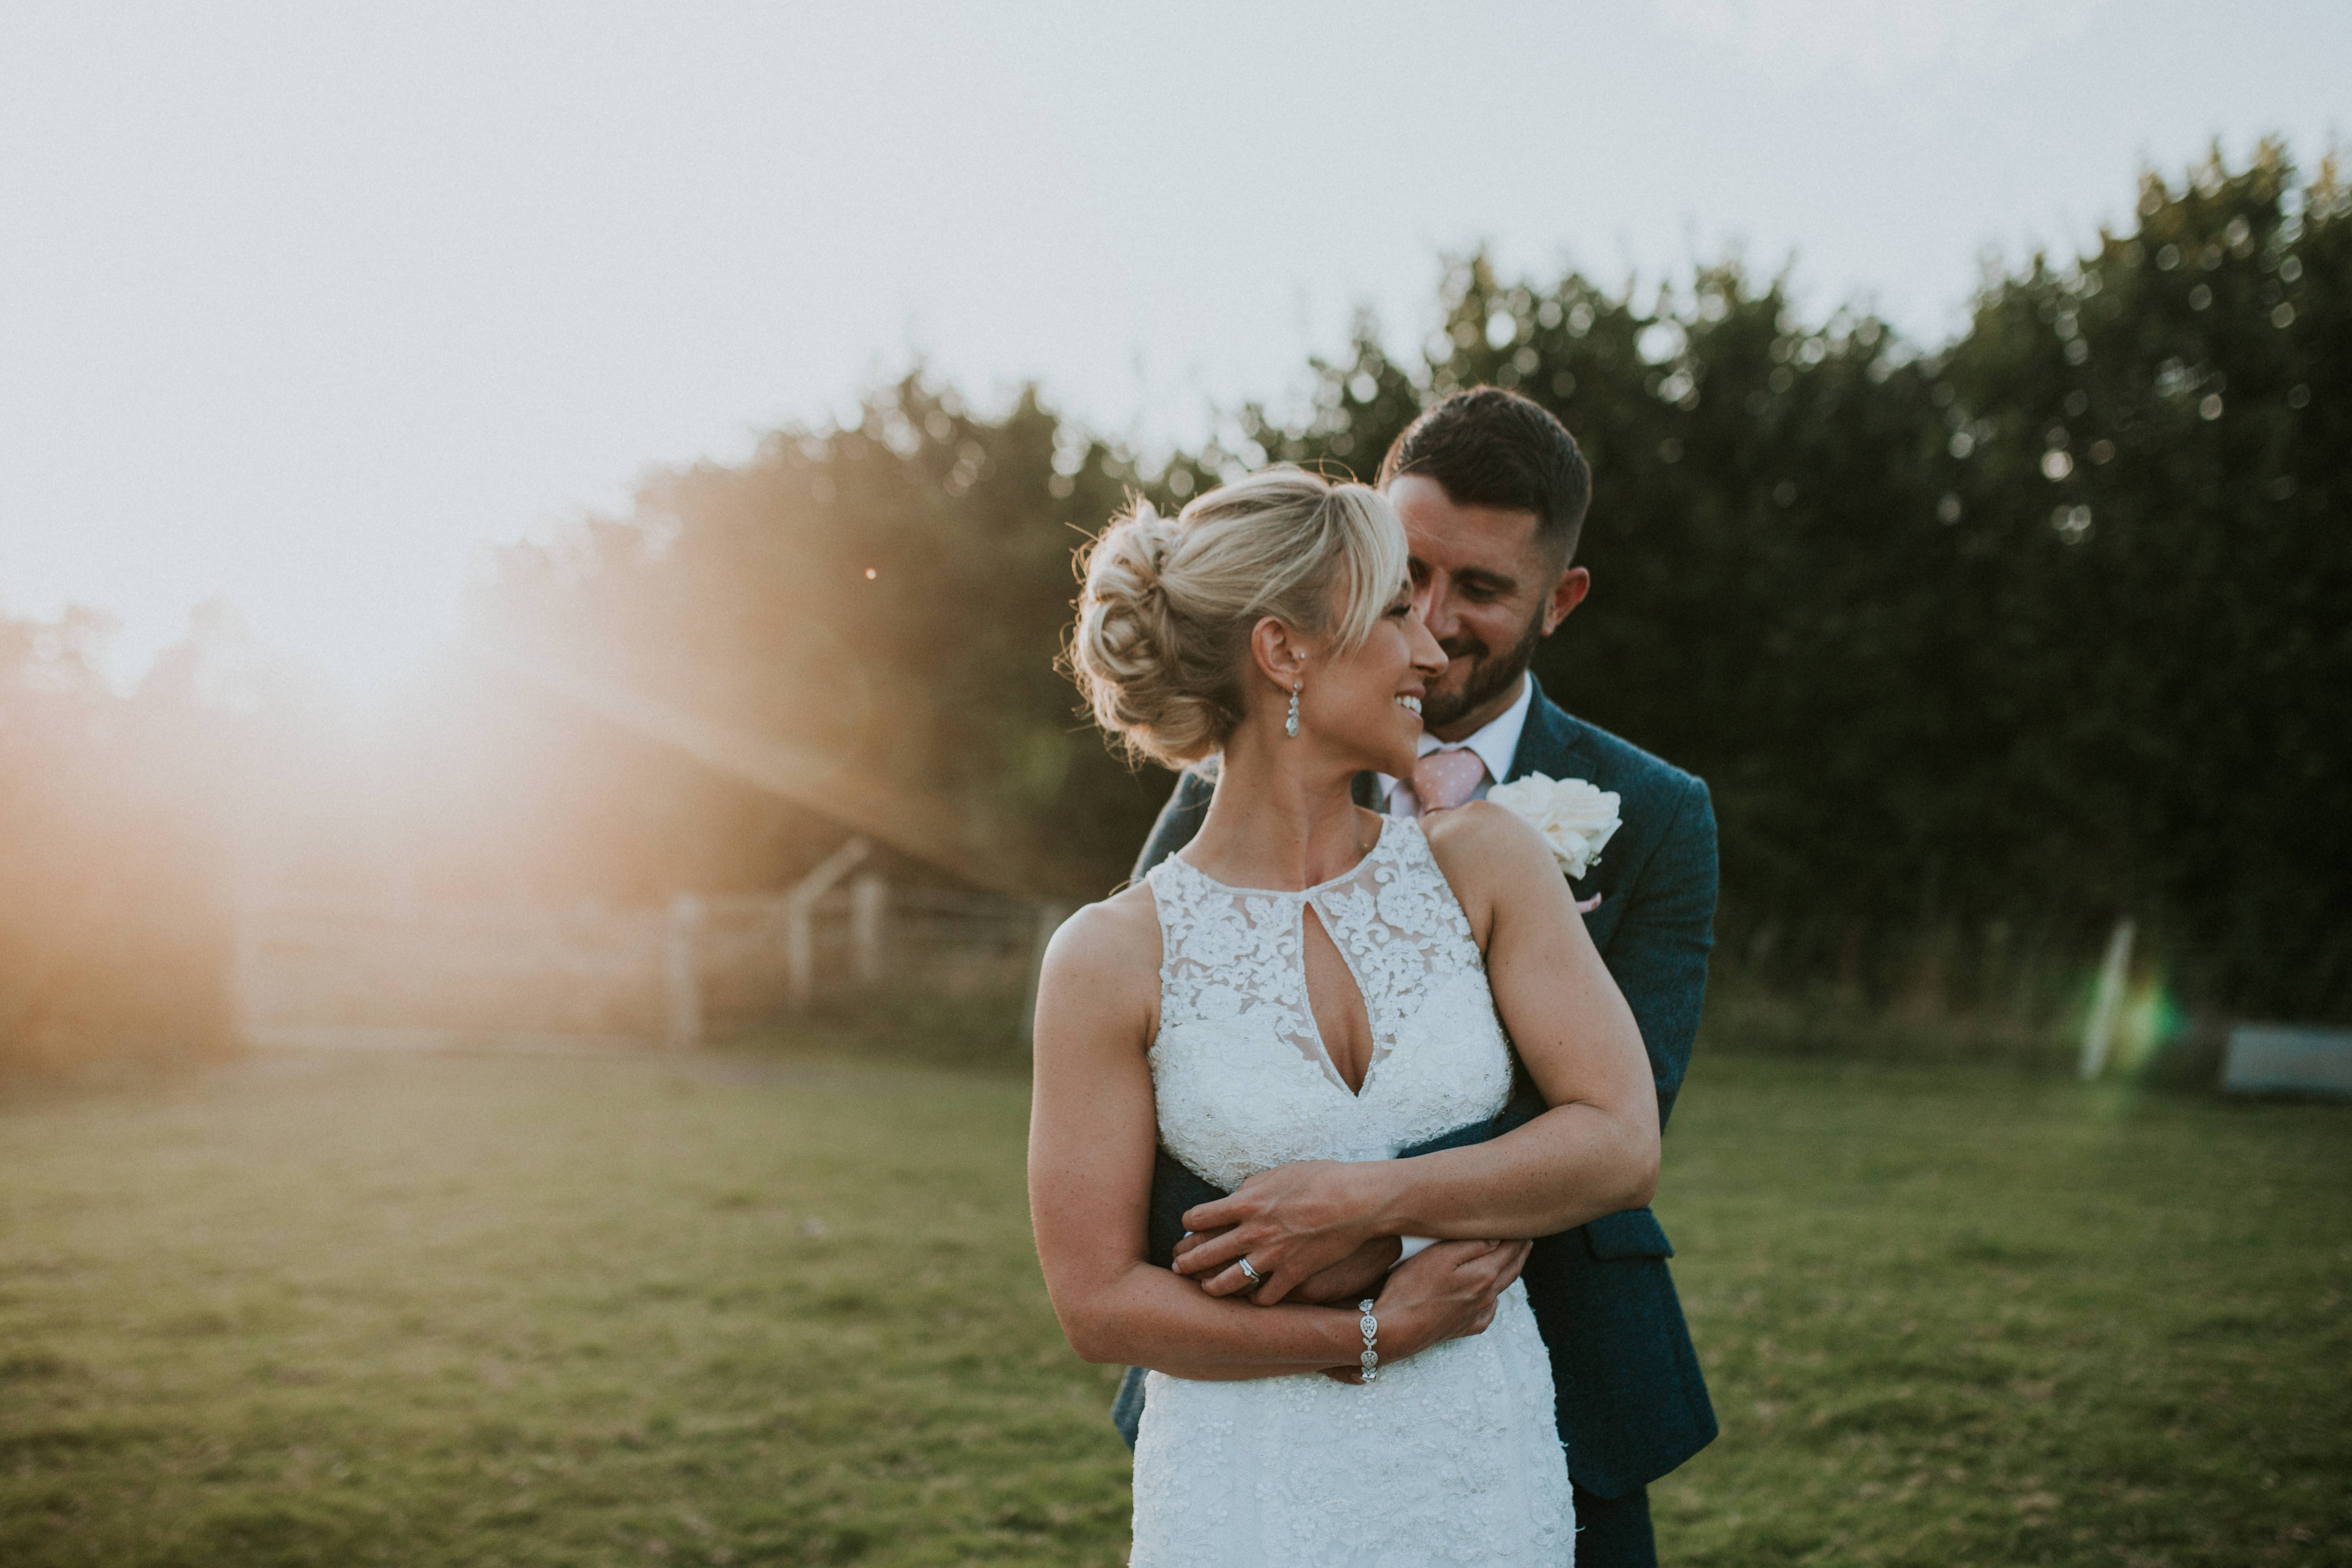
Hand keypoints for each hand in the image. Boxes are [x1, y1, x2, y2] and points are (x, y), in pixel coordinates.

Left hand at [1172, 1160, 1388, 1305]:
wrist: (1358, 1201)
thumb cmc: (1322, 1178)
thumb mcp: (1280, 1172)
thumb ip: (1254, 1186)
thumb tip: (1238, 1195)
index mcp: (1247, 1201)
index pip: (1200, 1216)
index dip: (1190, 1224)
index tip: (1189, 1228)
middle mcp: (1253, 1231)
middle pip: (1206, 1252)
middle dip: (1187, 1262)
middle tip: (1178, 1267)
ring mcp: (1272, 1255)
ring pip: (1228, 1281)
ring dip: (1213, 1287)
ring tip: (1207, 1289)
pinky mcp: (1293, 1274)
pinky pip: (1264, 1297)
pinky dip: (1255, 1301)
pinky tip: (1251, 1299)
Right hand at [1315, 1238, 1528, 1382]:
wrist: (1397, 1330)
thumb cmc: (1413, 1288)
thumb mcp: (1440, 1256)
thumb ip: (1472, 1246)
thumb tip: (1497, 1238)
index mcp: (1484, 1274)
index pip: (1509, 1250)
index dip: (1518, 1236)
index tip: (1524, 1224)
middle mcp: (1486, 1295)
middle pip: (1510, 1270)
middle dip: (1520, 1252)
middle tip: (1526, 1239)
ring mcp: (1476, 1314)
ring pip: (1501, 1290)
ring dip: (1509, 1272)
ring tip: (1512, 1260)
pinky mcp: (1464, 1328)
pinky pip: (1488, 1312)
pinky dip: (1494, 1300)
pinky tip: (1490, 1297)